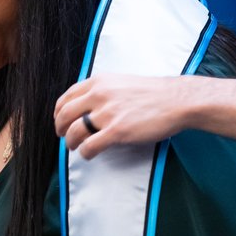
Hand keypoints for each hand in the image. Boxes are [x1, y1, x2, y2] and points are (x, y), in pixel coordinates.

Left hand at [54, 74, 187, 158]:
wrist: (176, 100)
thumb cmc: (154, 93)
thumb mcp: (121, 82)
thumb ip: (103, 91)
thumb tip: (88, 105)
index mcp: (99, 82)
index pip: (67, 97)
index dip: (59, 112)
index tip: (60, 120)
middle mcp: (99, 95)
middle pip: (65, 114)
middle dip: (60, 128)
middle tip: (62, 136)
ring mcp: (107, 113)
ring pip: (74, 132)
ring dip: (70, 142)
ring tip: (75, 147)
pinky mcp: (116, 131)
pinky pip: (89, 146)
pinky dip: (85, 153)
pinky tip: (89, 154)